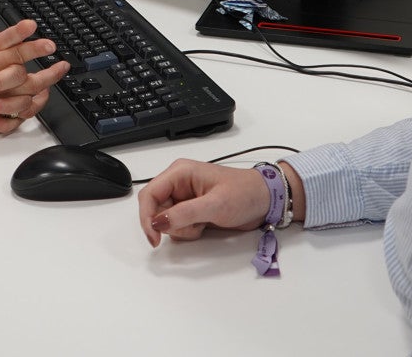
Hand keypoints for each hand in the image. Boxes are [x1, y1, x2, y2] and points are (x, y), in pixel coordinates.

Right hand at [138, 159, 271, 246]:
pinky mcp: (191, 210)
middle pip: (156, 210)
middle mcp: (178, 183)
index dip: (147, 217)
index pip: (149, 194)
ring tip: (204, 223)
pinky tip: (205, 225)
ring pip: (166, 221)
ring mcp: (184, 198)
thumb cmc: (244, 194)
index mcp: (180, 173)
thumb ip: (185, 213)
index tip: (154, 238)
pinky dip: (188, 231)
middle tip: (195, 226)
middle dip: (171, 224)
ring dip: (182, 229)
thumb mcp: (215, 204)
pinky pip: (177, 226)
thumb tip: (158, 222)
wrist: (265, 201)